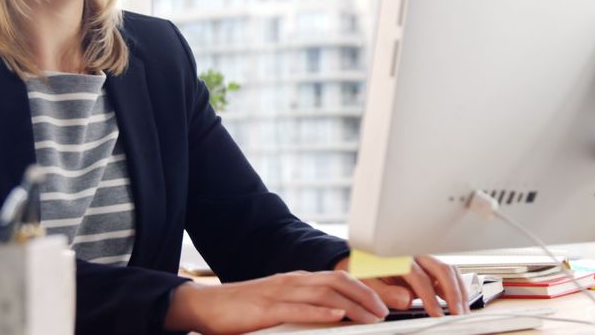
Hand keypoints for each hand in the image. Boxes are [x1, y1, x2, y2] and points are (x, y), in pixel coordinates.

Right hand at [164, 270, 389, 333]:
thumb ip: (303, 307)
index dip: (365, 288)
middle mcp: (293, 281)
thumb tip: (332, 316)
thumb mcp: (279, 306)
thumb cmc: (242, 309)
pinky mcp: (266, 308)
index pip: (338, 278)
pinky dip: (320, 311)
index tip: (384, 302)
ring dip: (352, 304)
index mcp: (297, 281)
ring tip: (372, 315)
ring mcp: (280, 292)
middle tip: (388, 309)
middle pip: (338, 281)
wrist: (206, 306)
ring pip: (324, 293)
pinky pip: (298, 308)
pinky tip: (336, 316)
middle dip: (367, 294)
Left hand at [333, 255, 469, 316]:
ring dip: (459, 291)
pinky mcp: (431, 268)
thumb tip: (406, 299)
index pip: (420, 277)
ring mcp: (425, 261)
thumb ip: (384, 291)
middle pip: (442, 270)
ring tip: (462, 311)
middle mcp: (416, 256)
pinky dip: (458, 288)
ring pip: (449, 271)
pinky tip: (460, 302)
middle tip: (457, 313)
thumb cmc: (365, 270)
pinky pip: (449, 274)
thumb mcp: (367, 281)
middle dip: (453, 293)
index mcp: (399, 258)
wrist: (361, 259)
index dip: (430, 297)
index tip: (436, 314)